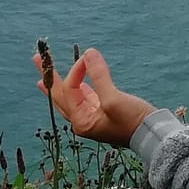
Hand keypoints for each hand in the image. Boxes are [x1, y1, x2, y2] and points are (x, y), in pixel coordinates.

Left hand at [33, 46, 155, 146]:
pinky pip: (83, 99)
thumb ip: (99, 76)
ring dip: (58, 85)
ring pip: (69, 98)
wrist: (151, 136)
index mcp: (81, 121)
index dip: (77, 70)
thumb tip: (89, 53)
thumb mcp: (114, 99)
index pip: (71, 89)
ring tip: (44, 78)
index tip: (89, 57)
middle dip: (49, 78)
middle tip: (37, 59)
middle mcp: (82, 121)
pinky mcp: (102, 113)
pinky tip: (75, 83)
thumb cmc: (132, 121)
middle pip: (59, 96)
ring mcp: (91, 118)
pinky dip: (77, 89)